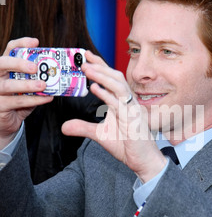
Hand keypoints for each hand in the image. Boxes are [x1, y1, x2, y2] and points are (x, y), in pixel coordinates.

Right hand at [0, 38, 52, 148]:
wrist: (8, 121)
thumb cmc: (18, 99)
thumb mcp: (26, 85)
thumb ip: (36, 77)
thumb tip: (58, 70)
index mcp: (4, 67)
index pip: (9, 49)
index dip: (21, 44)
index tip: (36, 42)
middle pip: (2, 63)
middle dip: (19, 63)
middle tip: (35, 67)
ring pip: (9, 85)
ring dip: (28, 84)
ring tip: (44, 85)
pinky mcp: (0, 106)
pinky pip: (18, 102)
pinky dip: (34, 99)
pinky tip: (47, 98)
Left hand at [62, 51, 166, 181]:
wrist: (142, 160)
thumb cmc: (126, 145)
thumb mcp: (99, 135)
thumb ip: (83, 128)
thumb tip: (64, 127)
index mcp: (121, 102)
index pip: (111, 79)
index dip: (100, 66)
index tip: (85, 56)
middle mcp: (127, 102)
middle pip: (115, 77)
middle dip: (100, 66)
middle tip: (83, 58)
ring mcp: (131, 109)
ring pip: (118, 86)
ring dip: (102, 76)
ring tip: (86, 68)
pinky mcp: (133, 120)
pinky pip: (120, 104)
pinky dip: (107, 94)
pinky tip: (95, 88)